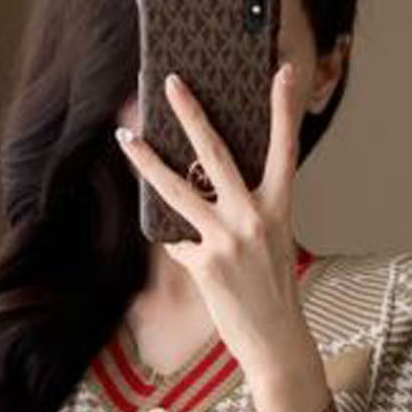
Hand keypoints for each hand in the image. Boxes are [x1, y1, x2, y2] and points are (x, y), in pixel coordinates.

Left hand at [113, 64, 320, 390]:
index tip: (283, 70)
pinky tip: (184, 249)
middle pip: (215, 155)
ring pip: (177, 190)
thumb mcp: (273, 242)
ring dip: (147, 162)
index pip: (284, 149)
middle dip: (191, 115)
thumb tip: (209, 184)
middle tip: (172, 83)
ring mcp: (226, 241)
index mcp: (278, 208)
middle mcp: (254, 218)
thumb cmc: (272, 289)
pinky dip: (175, 241)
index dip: (283, 109)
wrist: (275, 340)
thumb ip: (249, 210)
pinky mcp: (204, 266)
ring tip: (126, 138)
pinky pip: (176, 241)